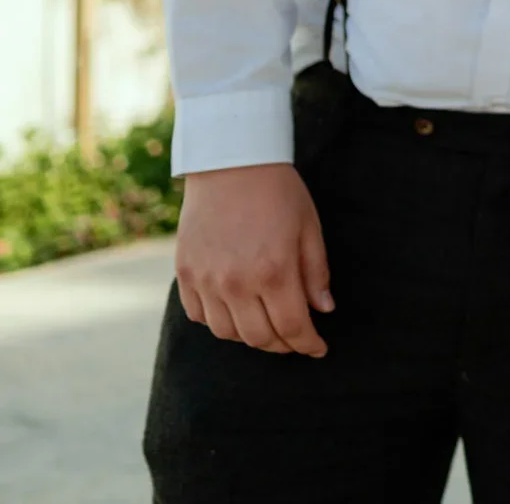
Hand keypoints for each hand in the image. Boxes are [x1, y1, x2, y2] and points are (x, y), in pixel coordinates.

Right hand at [174, 163, 332, 355]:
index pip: (292, 327)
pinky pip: (199, 315)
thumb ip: (315, 273)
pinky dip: (218, 322)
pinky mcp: (185, 273)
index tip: (318, 349)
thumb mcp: (309, 227)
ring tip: (268, 327)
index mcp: (274, 271)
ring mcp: (206, 280)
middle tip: (296, 340)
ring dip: (251, 337)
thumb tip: (323, 310)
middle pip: (259, 337)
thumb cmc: (278, 192)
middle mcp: (236, 283)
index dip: (307, 344)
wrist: (230, 162)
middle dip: (283, 345)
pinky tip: (236, 312)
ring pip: (227, 333)